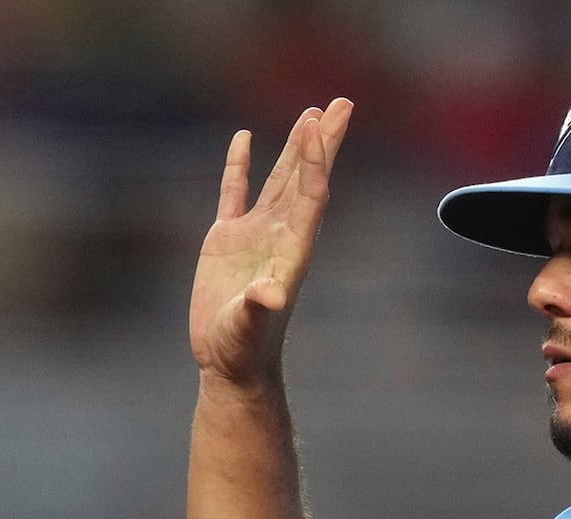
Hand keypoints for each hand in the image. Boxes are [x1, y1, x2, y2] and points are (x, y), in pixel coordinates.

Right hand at [189, 99, 352, 387]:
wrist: (230, 364)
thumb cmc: (243, 350)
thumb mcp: (249, 327)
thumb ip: (259, 307)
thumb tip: (269, 295)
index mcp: (291, 250)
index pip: (310, 194)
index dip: (315, 160)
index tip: (318, 124)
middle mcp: (279, 235)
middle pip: (306, 177)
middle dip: (324, 140)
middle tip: (343, 102)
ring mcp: (254, 234)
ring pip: (279, 179)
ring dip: (295, 147)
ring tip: (310, 113)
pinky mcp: (227, 240)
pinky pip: (235, 192)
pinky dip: (240, 166)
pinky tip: (244, 140)